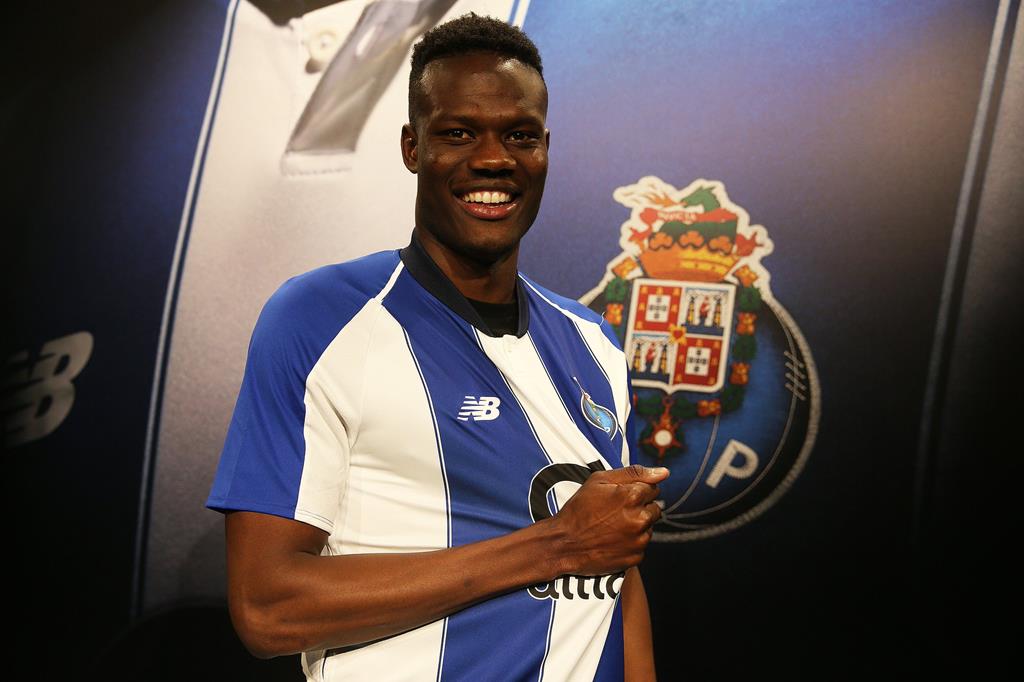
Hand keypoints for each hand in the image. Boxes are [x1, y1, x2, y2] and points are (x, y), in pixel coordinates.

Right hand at [547, 465, 668, 575]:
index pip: (653, 488)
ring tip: (613, 526)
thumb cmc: (579, 508)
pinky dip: (632, 542)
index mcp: (633, 496)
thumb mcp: (599, 481)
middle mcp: (640, 519)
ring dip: (637, 525)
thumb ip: (634, 473)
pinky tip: (614, 539)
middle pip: (655, 508)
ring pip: (649, 527)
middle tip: (616, 511)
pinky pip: (642, 545)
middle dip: (640, 507)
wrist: (564, 543)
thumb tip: (664, 472)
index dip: (635, 490)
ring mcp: (639, 540)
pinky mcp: (636, 557)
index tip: (619, 497)